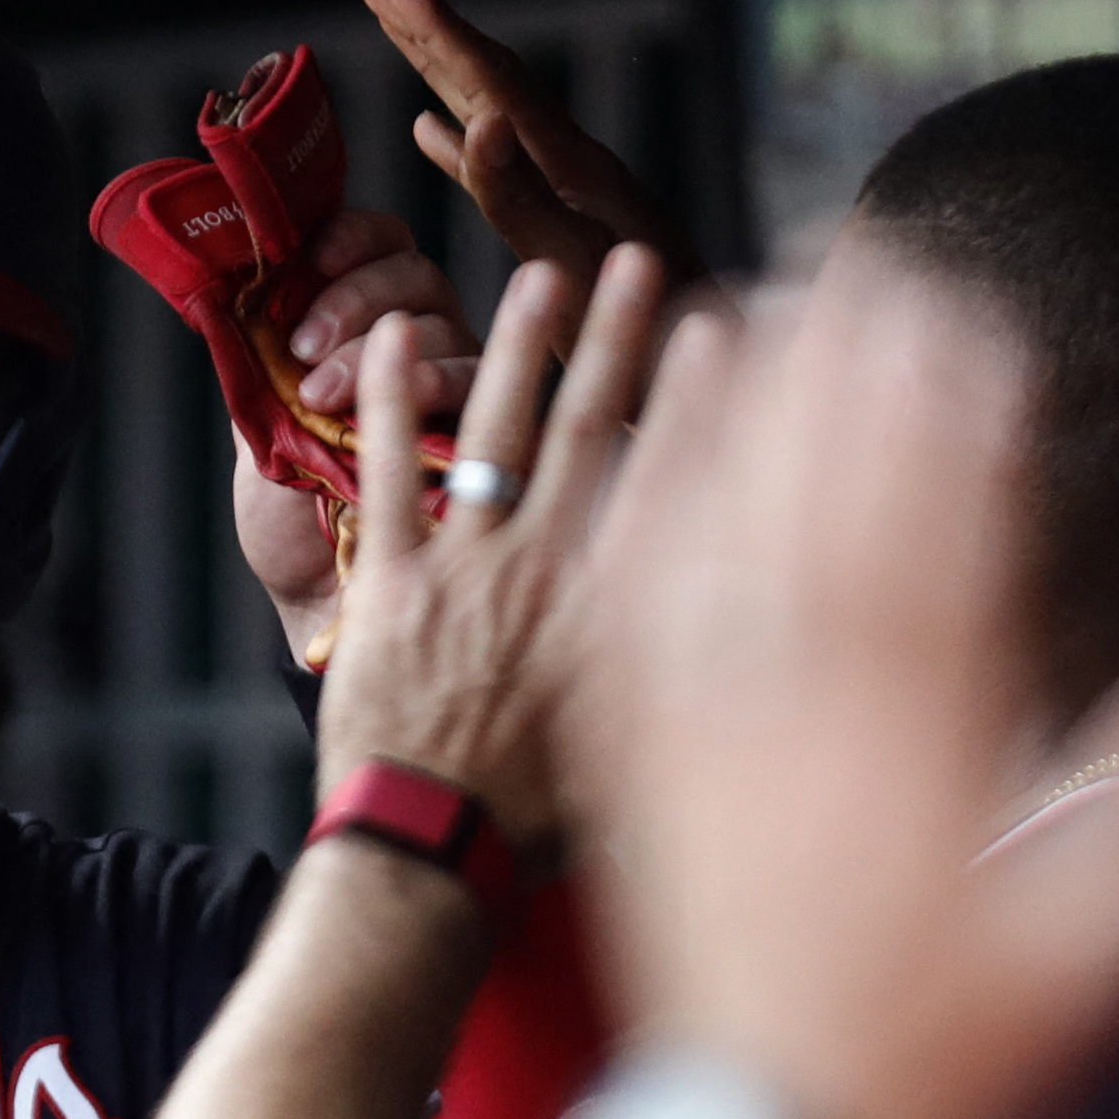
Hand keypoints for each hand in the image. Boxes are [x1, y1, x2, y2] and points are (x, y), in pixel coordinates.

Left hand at [237, 210, 476, 658]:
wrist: (314, 602)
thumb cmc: (291, 519)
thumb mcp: (263, 430)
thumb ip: (262, 365)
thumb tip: (231, 293)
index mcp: (366, 330)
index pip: (379, 247)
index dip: (350, 237)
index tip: (306, 256)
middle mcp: (423, 348)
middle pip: (415, 277)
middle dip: (353, 297)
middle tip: (301, 345)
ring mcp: (460, 393)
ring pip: (445, 327)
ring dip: (377, 343)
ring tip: (320, 394)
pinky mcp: (487, 442)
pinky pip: (479, 390)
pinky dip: (433, 382)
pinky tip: (391, 401)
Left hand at [312, 245, 667, 851]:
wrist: (431, 856)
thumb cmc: (532, 825)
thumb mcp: (634, 744)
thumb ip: (669, 669)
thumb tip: (731, 629)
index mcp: (621, 613)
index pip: (674, 481)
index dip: (702, 400)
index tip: (724, 333)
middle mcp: (553, 575)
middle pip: (597, 434)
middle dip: (622, 340)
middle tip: (640, 262)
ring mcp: (470, 572)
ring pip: (501, 434)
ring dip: (522, 347)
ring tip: (541, 276)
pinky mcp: (392, 583)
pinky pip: (387, 472)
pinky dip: (392, 400)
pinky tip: (400, 336)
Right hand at [359, 0, 704, 301]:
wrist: (710, 370)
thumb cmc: (646, 334)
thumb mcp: (574, 267)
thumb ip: (521, 197)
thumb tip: (476, 121)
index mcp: (571, 165)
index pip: (491, 79)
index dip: (436, 27)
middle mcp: (569, 163)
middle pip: (487, 77)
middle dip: (427, 26)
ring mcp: (566, 191)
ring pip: (486, 111)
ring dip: (436, 67)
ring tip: (394, 24)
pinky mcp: (559, 225)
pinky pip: (492, 167)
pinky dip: (454, 143)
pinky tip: (428, 130)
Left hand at [576, 292, 1118, 1118]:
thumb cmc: (945, 1063)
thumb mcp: (1091, 954)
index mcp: (915, 753)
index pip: (932, 553)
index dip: (945, 432)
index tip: (957, 331)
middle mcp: (794, 727)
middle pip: (814, 517)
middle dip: (835, 383)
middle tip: (846, 272)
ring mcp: (699, 745)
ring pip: (707, 549)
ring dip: (721, 428)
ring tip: (735, 319)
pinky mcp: (634, 778)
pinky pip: (623, 627)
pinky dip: (632, 530)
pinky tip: (636, 465)